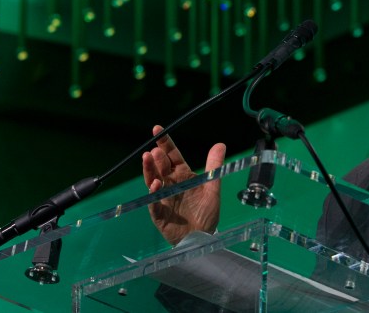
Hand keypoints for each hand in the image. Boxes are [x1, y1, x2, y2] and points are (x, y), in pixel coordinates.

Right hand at [142, 125, 224, 243]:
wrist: (203, 238)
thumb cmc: (207, 213)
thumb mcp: (213, 188)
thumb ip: (215, 167)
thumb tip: (220, 144)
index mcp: (183, 176)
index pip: (173, 156)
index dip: (165, 144)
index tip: (157, 129)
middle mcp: (171, 185)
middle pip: (162, 168)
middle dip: (158, 158)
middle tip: (155, 150)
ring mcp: (163, 199)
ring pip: (153, 182)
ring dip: (149, 171)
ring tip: (147, 159)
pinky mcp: (159, 214)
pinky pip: (154, 204)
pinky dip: (153, 195)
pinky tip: (155, 185)